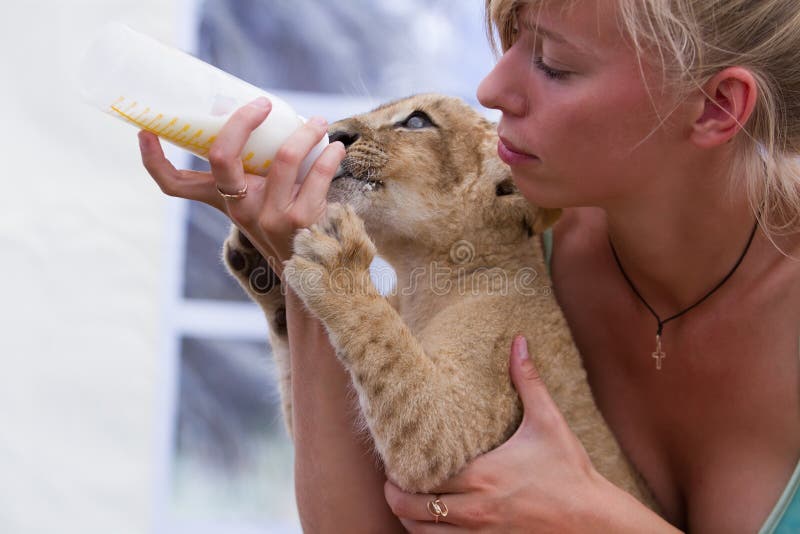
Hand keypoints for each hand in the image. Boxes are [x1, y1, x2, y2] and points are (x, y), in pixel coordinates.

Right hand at [138, 97, 345, 275]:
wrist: (313, 266)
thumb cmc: (285, 220)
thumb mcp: (260, 197)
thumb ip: (253, 164)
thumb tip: (248, 111)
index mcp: (223, 199)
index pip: (174, 184)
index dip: (153, 159)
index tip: (144, 130)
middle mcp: (239, 208)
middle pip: (222, 157)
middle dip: (241, 121)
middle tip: (263, 103)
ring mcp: (269, 216)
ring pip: (284, 157)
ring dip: (305, 132)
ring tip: (319, 123)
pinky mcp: (301, 220)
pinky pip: (318, 174)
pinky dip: (329, 155)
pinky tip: (335, 149)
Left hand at [384, 335, 606, 532]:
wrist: (596, 521)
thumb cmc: (570, 472)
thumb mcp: (548, 422)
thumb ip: (528, 381)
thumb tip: (519, 341)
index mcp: (482, 476)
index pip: (422, 475)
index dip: (401, 469)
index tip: (395, 458)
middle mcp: (476, 510)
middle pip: (412, 509)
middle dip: (396, 495)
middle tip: (393, 482)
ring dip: (410, 520)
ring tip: (408, 504)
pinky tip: (434, 525)